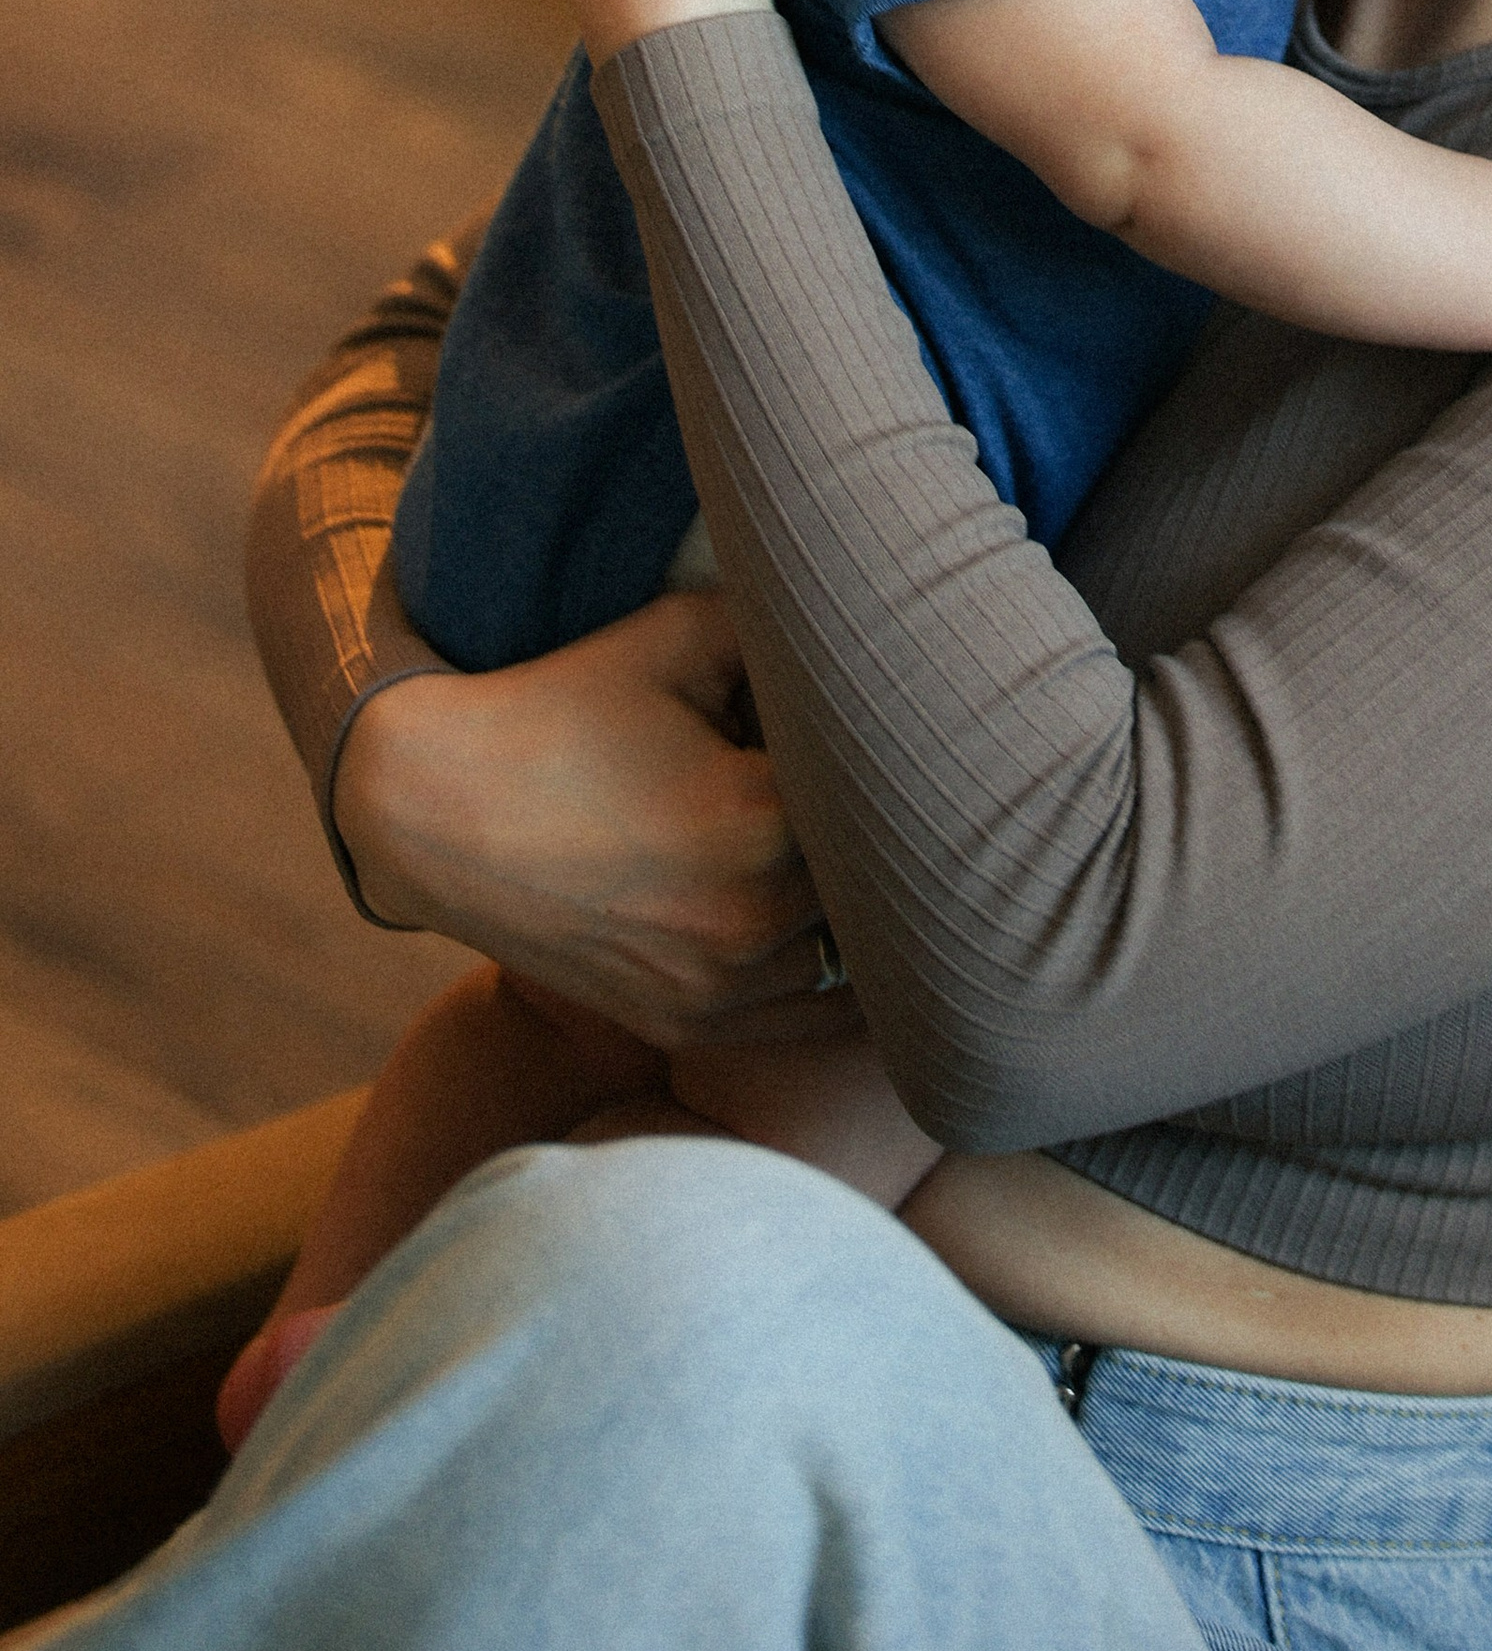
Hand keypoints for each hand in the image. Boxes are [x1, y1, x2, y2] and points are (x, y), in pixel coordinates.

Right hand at [333, 590, 852, 1052]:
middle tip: (892, 785)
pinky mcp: (686, 1028)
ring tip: (865, 851)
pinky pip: (809, 1020)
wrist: (434, 810)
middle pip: (882, 887)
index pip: (889, 800)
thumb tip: (866, 623)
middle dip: (888, 835)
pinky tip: (842, 923)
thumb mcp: (679, 634)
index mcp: (761, 825)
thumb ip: (786, 626)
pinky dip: (836, 976)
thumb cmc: (561, 709)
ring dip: (869, 913)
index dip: (898, 760)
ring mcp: (718, 992)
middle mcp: (749, 925)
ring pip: (857, 964)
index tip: (891, 726)